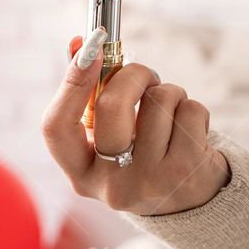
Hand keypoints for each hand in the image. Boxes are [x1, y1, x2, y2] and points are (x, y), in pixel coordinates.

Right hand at [42, 32, 229, 215]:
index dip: (70, 82)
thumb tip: (79, 43)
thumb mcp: (107, 136)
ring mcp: (150, 182)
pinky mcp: (188, 173)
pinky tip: (189, 131)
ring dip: (169, 93)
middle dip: (134, 74)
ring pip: (159, 100)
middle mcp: (111, 184)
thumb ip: (88, 92)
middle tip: (145, 76)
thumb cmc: (140, 157)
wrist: (189, 205)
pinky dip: (192, 109)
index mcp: (80, 174)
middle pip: (112, 105)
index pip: (56, 126)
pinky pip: (190, 111)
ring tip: (169, 112)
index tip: (90, 48)